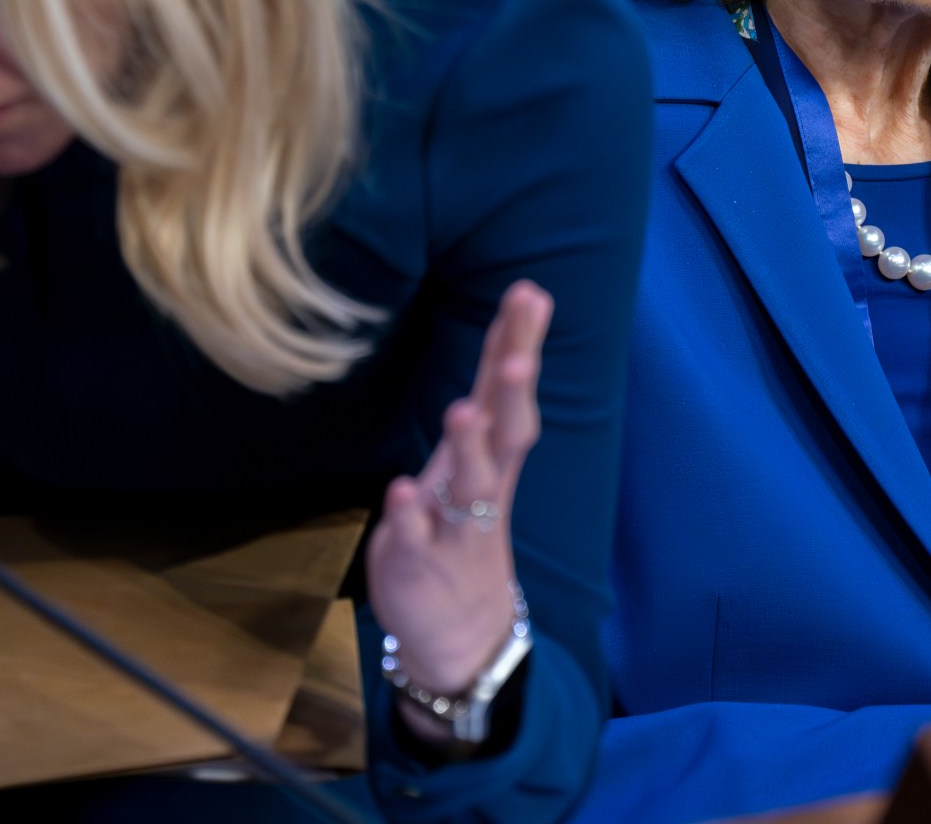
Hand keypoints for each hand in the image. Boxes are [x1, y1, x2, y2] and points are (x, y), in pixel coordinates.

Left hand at [367, 281, 549, 739]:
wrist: (461, 636)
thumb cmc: (460, 533)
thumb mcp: (475, 465)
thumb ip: (487, 411)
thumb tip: (509, 344)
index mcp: (492, 458)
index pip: (508, 392)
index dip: (518, 343)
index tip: (530, 294)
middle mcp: (482, 488)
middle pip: (507, 434)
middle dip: (512, 395)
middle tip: (518, 356)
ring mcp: (455, 527)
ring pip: (469, 486)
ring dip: (467, 449)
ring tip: (461, 412)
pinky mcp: (421, 563)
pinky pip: (416, 537)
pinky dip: (410, 516)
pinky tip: (400, 493)